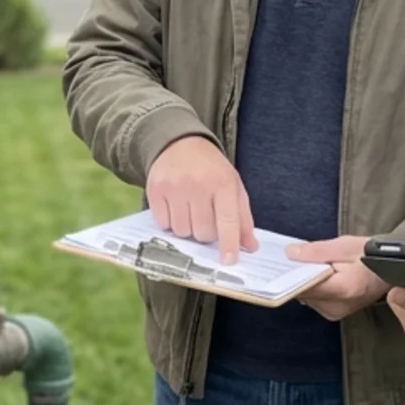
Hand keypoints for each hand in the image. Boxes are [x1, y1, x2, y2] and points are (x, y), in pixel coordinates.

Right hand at [146, 136, 257, 263]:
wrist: (179, 143)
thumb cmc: (211, 170)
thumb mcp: (233, 186)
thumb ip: (242, 218)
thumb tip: (250, 247)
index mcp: (223, 183)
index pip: (228, 220)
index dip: (229, 244)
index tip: (229, 261)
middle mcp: (198, 184)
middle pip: (202, 232)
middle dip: (205, 234)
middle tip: (205, 219)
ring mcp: (174, 186)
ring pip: (181, 231)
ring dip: (187, 229)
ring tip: (189, 211)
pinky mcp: (155, 189)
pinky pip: (162, 224)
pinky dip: (169, 222)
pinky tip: (174, 207)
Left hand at [285, 235, 390, 321]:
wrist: (391, 271)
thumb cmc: (372, 256)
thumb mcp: (345, 246)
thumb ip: (316, 251)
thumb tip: (290, 253)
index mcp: (343, 289)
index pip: (305, 285)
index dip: (289, 274)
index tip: (277, 262)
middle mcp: (337, 307)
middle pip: (303, 292)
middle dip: (295, 276)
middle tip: (288, 258)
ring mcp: (335, 313)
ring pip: (305, 297)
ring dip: (302, 281)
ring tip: (304, 265)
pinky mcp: (333, 314)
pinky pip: (312, 300)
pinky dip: (310, 287)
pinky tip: (313, 274)